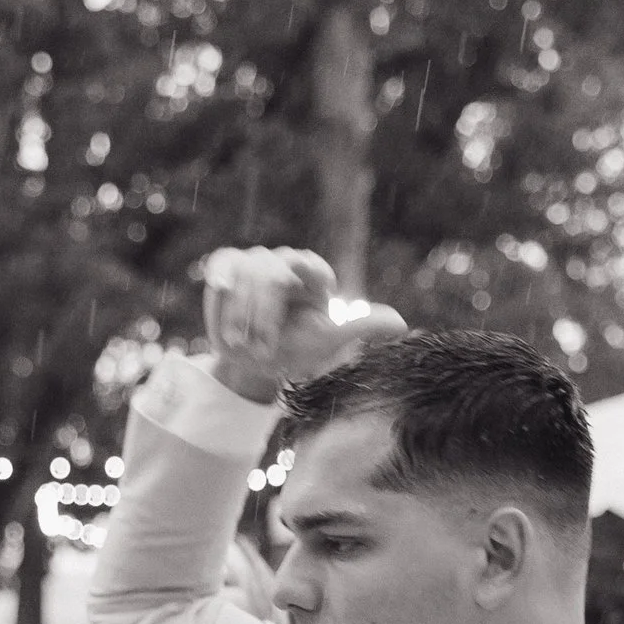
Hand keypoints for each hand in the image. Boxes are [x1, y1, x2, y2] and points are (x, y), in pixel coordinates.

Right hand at [200, 247, 405, 404]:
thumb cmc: (295, 349)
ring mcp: (256, 263)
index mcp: (313, 275)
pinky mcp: (229, 267)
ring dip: (241, 313)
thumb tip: (402, 324)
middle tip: (261, 350)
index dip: (299, 288)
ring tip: (240, 343)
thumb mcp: (327, 341)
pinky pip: (224, 263)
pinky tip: (221, 285)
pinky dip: (221, 274)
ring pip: (247, 272)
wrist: (256, 360)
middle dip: (263, 317)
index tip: (292, 317)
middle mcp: (285, 263)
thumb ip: (360, 327)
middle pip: (272, 274)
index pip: (310, 267)